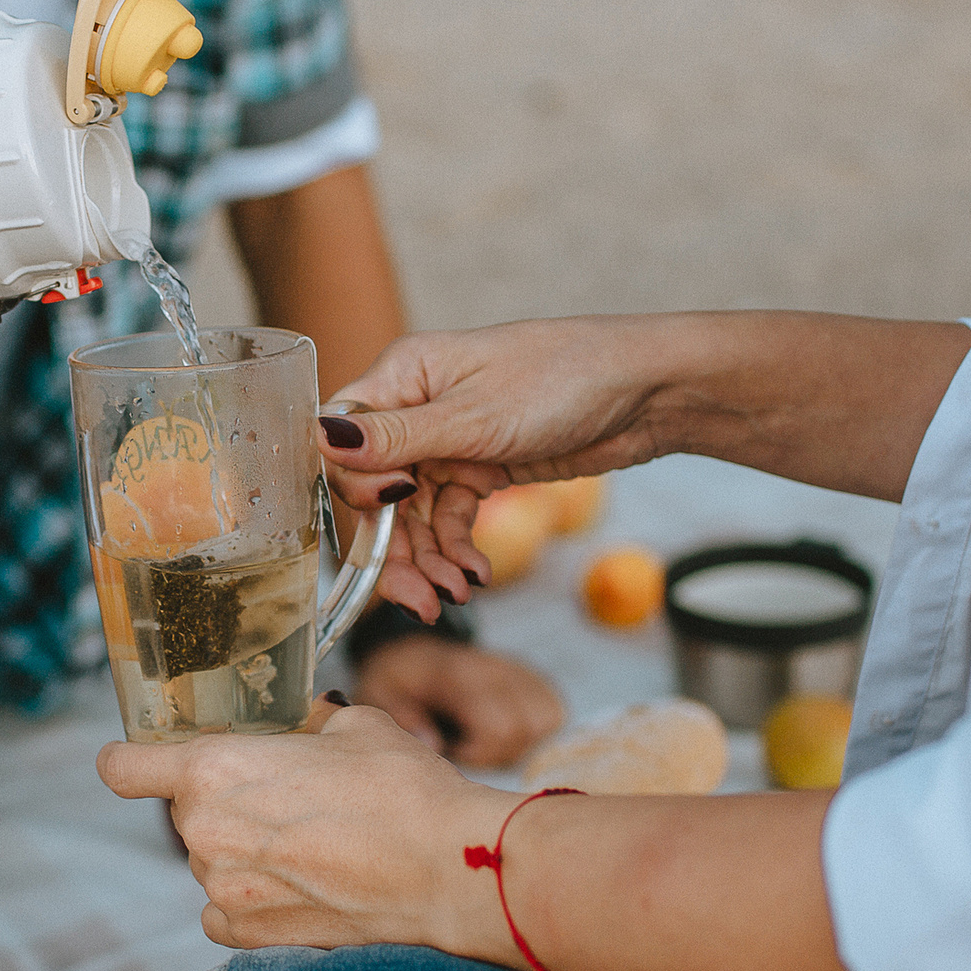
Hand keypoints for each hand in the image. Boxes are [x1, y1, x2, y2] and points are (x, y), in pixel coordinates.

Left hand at [98, 702, 517, 955]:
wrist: (447, 869)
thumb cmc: (403, 788)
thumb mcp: (351, 726)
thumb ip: (301, 725)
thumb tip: (297, 725)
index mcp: (213, 770)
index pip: (123, 768)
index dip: (131, 760)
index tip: (144, 759)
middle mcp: (205, 834)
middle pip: (184, 810)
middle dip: (221, 799)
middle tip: (281, 794)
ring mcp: (225, 892)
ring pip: (209, 860)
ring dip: (241, 849)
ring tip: (309, 840)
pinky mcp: (252, 936)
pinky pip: (223, 912)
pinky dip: (248, 899)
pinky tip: (296, 882)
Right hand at [320, 318, 673, 611]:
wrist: (647, 391)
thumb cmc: (566, 377)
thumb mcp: (477, 416)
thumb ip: (398, 437)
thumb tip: (323, 438)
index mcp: (404, 374)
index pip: (343, 436)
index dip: (353, 487)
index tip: (385, 518)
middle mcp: (417, 406)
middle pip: (375, 488)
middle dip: (393, 545)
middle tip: (416, 596)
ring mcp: (449, 440)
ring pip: (412, 514)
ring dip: (428, 558)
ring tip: (455, 593)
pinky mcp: (481, 467)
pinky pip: (449, 517)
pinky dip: (457, 549)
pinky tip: (476, 574)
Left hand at [354, 637, 564, 766]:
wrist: (415, 650)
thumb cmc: (396, 678)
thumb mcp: (378, 691)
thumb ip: (403, 716)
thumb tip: (435, 745)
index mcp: (459, 672)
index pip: (500, 727)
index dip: (477, 754)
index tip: (450, 753)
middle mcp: (498, 668)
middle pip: (525, 730)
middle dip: (496, 753)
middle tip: (464, 749)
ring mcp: (522, 672)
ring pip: (546, 723)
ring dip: (517, 744)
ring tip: (482, 740)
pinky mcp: (538, 680)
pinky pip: (554, 714)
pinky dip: (532, 732)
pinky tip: (501, 732)